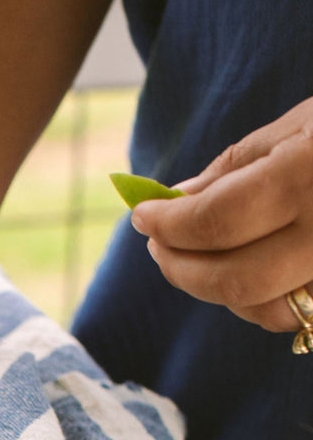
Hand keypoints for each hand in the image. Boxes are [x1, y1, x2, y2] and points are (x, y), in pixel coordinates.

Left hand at [129, 97, 312, 335]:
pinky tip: (247, 272)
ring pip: (267, 310)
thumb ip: (236, 166)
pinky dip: (263, 303)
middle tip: (158, 246)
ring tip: (196, 259)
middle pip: (234, 280)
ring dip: (219, 292)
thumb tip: (173, 199)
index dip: (168, 225)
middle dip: (182, 268)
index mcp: (310, 177)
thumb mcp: (304, 123)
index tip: (143, 217)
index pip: (215, 221)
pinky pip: (301, 316)